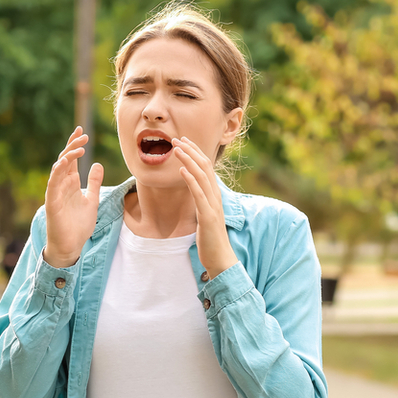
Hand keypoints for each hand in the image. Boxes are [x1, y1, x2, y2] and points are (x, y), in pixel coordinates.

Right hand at [44, 126, 104, 267]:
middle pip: (65, 159)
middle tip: (83, 134)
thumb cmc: (79, 225)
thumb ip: (94, 183)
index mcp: (71, 183)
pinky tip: (63, 163)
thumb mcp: (92, 200)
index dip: (76, 144)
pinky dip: (57, 173)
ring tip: (79, 147)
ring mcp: (56, 193)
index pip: (72, 159)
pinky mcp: (52, 202)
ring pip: (58, 169)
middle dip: (73, 145)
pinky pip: (53, 184)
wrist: (71, 246)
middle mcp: (62, 185)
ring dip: (68, 156)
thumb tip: (97, 164)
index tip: (83, 131)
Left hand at [173, 136, 238, 278]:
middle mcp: (216, 196)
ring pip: (202, 176)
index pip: (206, 167)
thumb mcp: (204, 216)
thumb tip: (192, 191)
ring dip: (188, 160)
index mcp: (214, 195)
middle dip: (191, 151)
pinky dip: (190, 180)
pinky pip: (199, 195)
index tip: (183, 141)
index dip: (195, 152)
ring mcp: (213, 205)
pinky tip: (182, 170)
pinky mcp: (208, 216)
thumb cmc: (211, 239)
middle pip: (205, 167)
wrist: (221, 259)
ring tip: (176, 148)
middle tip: (177, 138)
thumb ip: (200, 202)